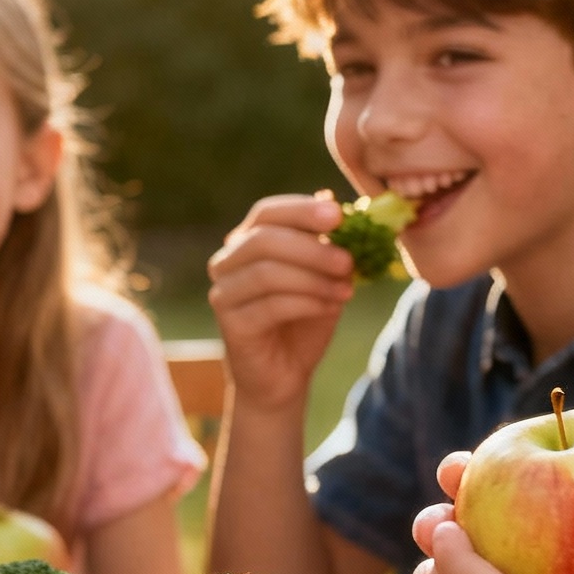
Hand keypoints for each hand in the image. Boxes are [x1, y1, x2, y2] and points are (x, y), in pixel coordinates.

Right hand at [207, 192, 354, 415]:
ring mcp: (224, 294)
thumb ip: (326, 242)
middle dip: (311, 248)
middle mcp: (227, 263)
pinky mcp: (231, 324)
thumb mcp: (323, 276)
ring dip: (313, 279)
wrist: (285, 375)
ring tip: (346, 291)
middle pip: (263, 240)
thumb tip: (331, 198)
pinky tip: (330, 308)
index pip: (267, 213)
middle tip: (349, 260)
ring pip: (266, 273)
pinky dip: (307, 303)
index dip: (301, 210)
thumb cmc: (304, 320)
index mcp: (247, 242)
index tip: (338, 215)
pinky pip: (269, 306)